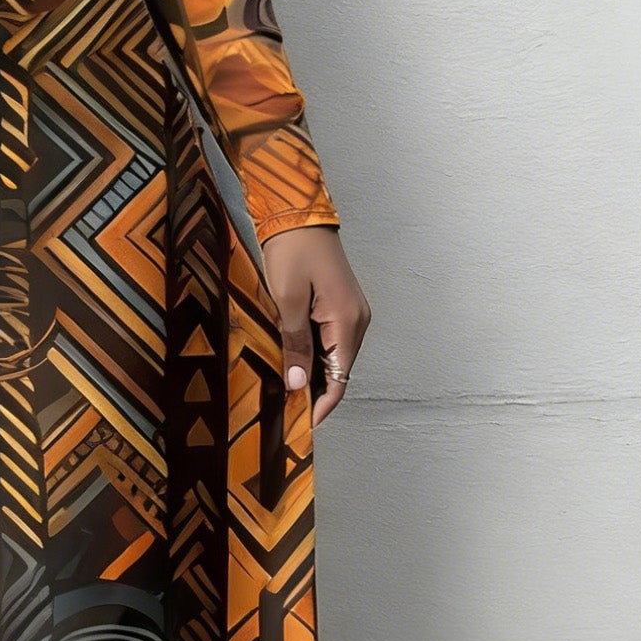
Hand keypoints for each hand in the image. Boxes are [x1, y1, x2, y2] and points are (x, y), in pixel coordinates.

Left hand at [260, 225, 370, 428]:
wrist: (299, 215)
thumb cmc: (292, 252)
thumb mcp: (287, 300)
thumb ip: (294, 344)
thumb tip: (296, 385)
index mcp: (348, 322)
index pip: (339, 379)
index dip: (322, 405)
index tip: (301, 425)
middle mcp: (357, 321)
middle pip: (338, 371)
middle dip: (314, 393)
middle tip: (284, 412)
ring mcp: (351, 313)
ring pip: (334, 357)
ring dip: (312, 375)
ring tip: (283, 392)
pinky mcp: (340, 305)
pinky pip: (330, 340)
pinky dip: (313, 356)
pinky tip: (291, 363)